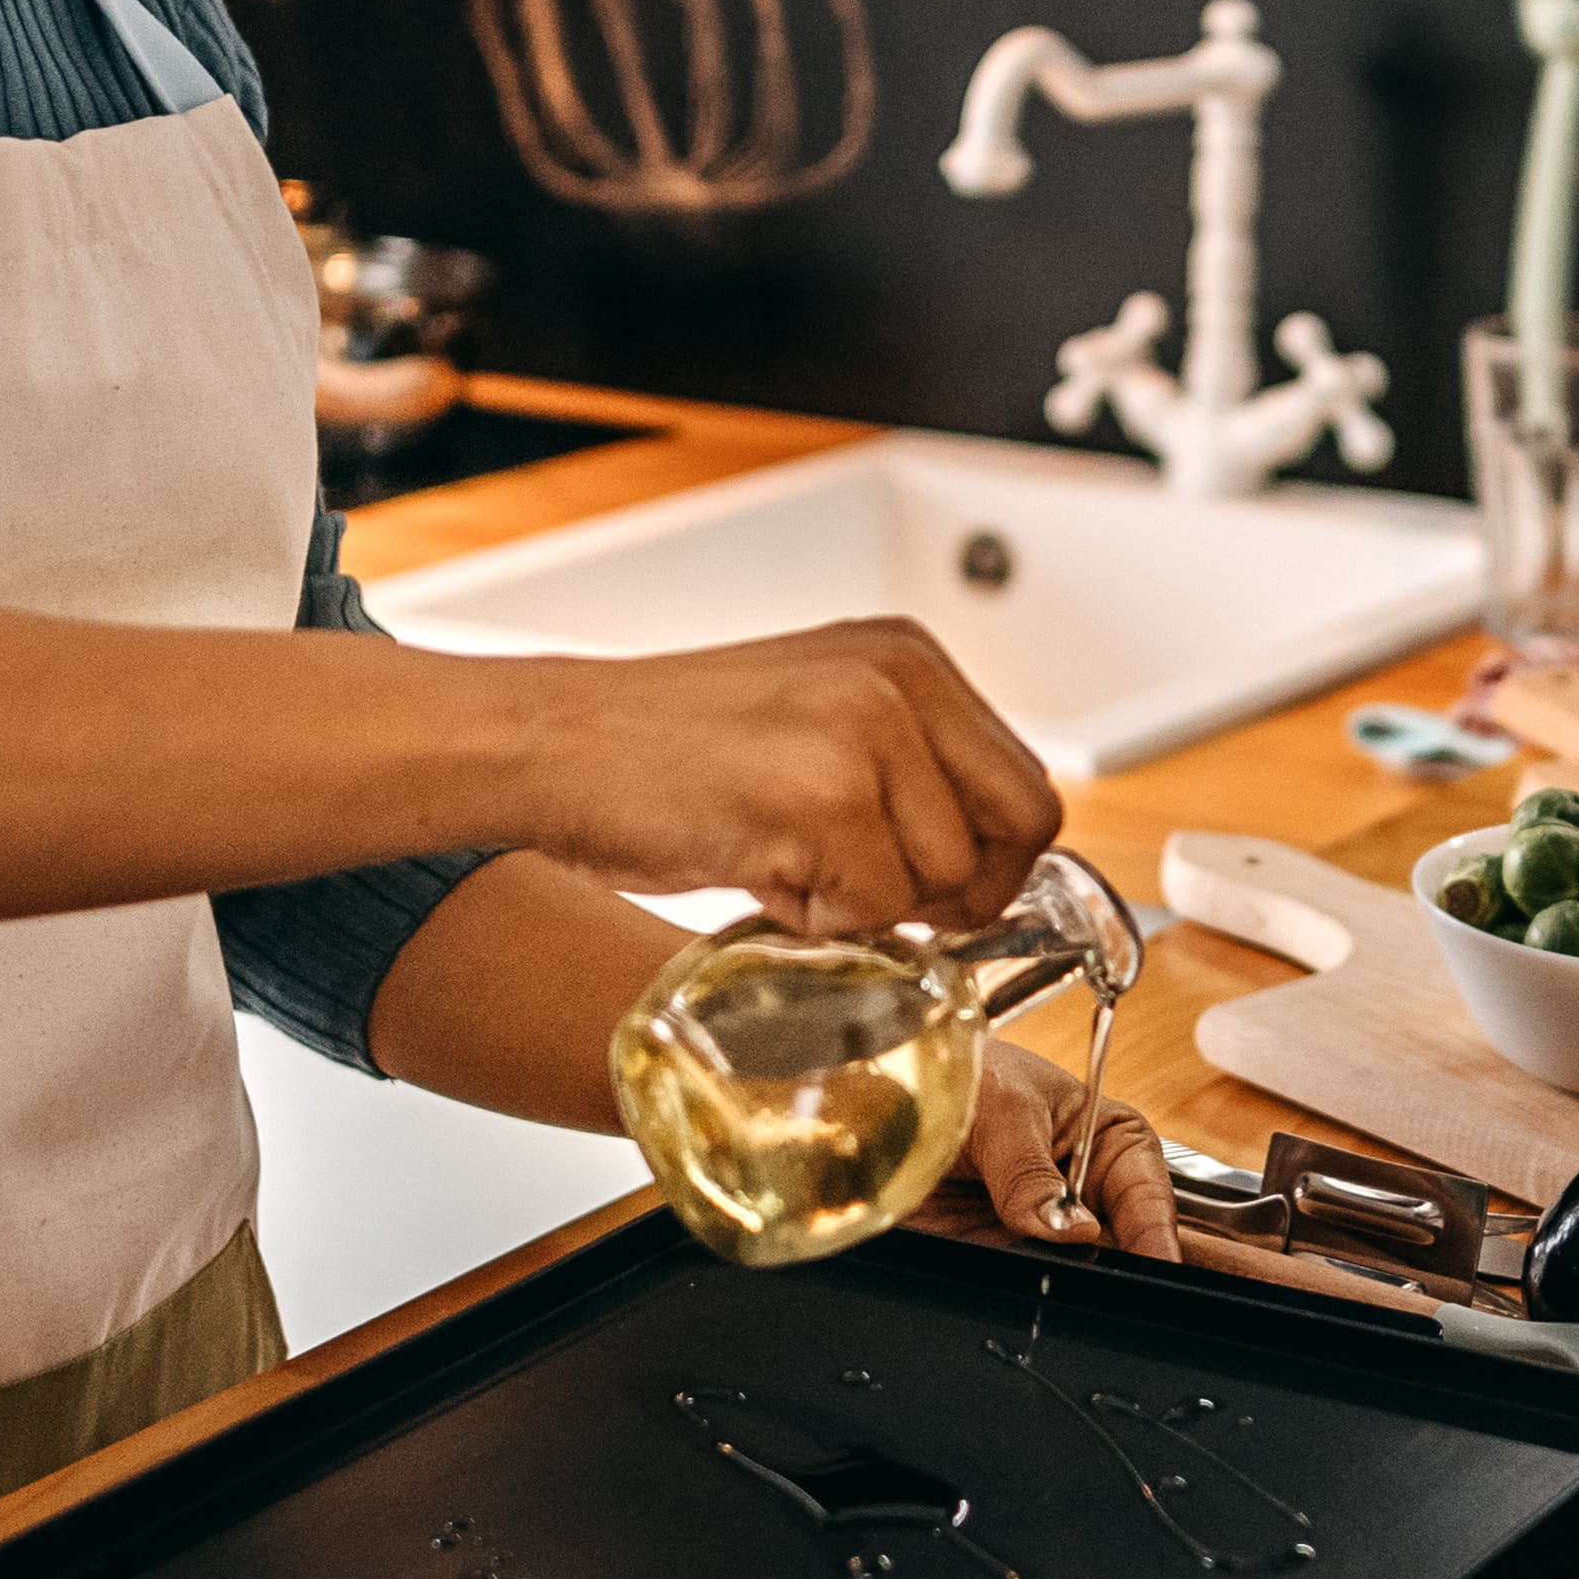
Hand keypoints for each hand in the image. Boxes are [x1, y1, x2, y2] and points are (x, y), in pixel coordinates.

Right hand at [501, 619, 1067, 936]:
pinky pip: (874, 911)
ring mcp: (865, 732)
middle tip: (870, 897)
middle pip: (1018, 832)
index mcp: (908, 657)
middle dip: (956, 895)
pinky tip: (757, 872)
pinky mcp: (822, 796)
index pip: (1027, 787)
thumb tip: (978, 872)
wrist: (551, 745)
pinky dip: (817, 920)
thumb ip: (904, 775)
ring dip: (868, 906)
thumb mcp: (813, 723)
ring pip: (944, 882)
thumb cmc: (665, 750)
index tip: (936, 892)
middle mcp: (900, 679)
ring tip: (786, 865)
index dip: (991, 863)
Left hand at [909, 1035, 1185, 1261]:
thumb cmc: (960, 1074)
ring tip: (1053, 1278)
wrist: (884, 1095)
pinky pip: (1023, 1283)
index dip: (1157, 1231)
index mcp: (1109, 1141)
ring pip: (1073, 1273)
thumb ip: (1031, 1173)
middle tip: (1100, 1277)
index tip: (1160, 1264)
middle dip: (1116, 1265)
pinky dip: (1022, 1289)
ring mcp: (1043, 1229)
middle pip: (1121, 1245)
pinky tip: (1018, 1285)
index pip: (1148, 1192)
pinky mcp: (1000, 1254)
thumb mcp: (1001, 1111)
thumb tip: (1072, 1228)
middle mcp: (1085, 1191)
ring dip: (1065, 1280)